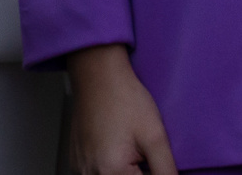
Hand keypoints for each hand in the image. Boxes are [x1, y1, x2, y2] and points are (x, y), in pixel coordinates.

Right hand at [66, 44, 177, 174]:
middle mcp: (90, 174)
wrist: (98, 76)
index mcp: (111, 172)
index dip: (155, 172)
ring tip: (129, 146)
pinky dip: (109, 168)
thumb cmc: (124, 99)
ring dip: (125, 170)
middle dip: (139, 171)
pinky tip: (116, 147)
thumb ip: (165, 169)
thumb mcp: (155, 136)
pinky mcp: (76, 162)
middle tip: (143, 152)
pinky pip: (96, 173)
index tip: (152, 157)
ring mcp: (80, 169)